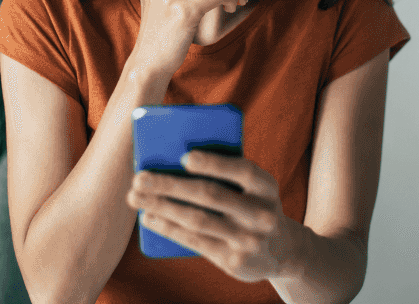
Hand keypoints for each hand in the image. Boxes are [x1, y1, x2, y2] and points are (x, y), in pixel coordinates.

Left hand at [126, 150, 295, 282]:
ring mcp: (248, 240)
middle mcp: (261, 214)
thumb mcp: (255, 189)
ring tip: (136, 197)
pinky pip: (195, 241)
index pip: (243, 170)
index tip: (184, 157)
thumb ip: (229, 175)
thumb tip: (175, 158)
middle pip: (210, 195)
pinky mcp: (233, 261)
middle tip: (140, 178)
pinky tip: (150, 218)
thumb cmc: (255, 206)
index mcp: (267, 187)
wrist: (282, 250)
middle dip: (170, 185)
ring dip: (162, 207)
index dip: (214, 163)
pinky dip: (168, 228)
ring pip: (197, 220)